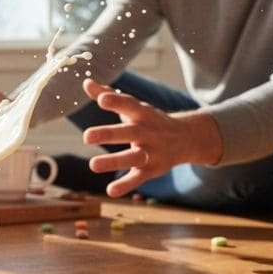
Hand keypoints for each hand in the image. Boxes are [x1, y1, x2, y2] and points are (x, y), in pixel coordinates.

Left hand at [81, 79, 222, 197]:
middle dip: (109, 134)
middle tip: (86, 136)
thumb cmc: (149, 120)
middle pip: (129, 132)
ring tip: (93, 165)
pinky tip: (110, 191)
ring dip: (114, 161)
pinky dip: (126, 185)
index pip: (129, 104)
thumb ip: (109, 95)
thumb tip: (86, 82)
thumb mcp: (134, 106)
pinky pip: (139, 178)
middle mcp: (148, 132)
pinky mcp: (152, 169)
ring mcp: (151, 151)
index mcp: (142, 113)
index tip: (101, 99)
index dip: (116, 101)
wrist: (186, 138)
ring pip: (134, 157)